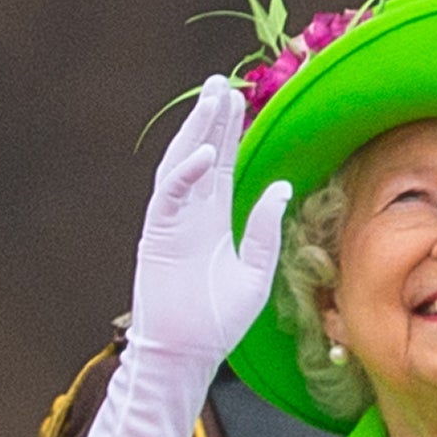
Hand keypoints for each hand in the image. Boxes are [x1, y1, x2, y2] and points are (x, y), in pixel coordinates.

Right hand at [126, 78, 292, 369]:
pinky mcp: (157, 236)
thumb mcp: (256, 274)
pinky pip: (170, 196)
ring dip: (196, 132)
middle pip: (202, 156)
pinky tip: (207, 153)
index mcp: (214, 222)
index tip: (238, 101)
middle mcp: (191, 216)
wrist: (186, 354)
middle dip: (210, 119)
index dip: (230, 134)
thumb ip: (264, 230)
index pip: (224, 167)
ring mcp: (171, 223)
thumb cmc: (218, 322)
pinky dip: (187, 173)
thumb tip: (280, 187)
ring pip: (183, 165)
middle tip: (220, 83)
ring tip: (210, 99)